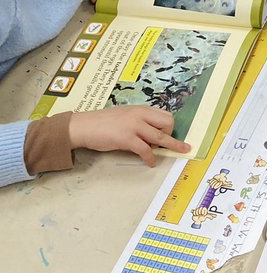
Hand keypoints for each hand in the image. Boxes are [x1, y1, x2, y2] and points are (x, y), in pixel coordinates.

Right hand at [69, 107, 189, 166]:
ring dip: (171, 146)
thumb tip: (151, 133)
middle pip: (167, 123)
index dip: (168, 126)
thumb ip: (139, 121)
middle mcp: (140, 115)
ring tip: (177, 153)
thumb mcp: (125, 115)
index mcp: (140, 109)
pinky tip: (150, 163)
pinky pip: (145, 150)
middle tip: (163, 144)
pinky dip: (150, 158)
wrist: (84, 126)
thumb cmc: (103, 123)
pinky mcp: (126, 138)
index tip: (166, 134)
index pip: (165, 114)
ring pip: (160, 136)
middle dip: (170, 134)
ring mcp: (134, 126)